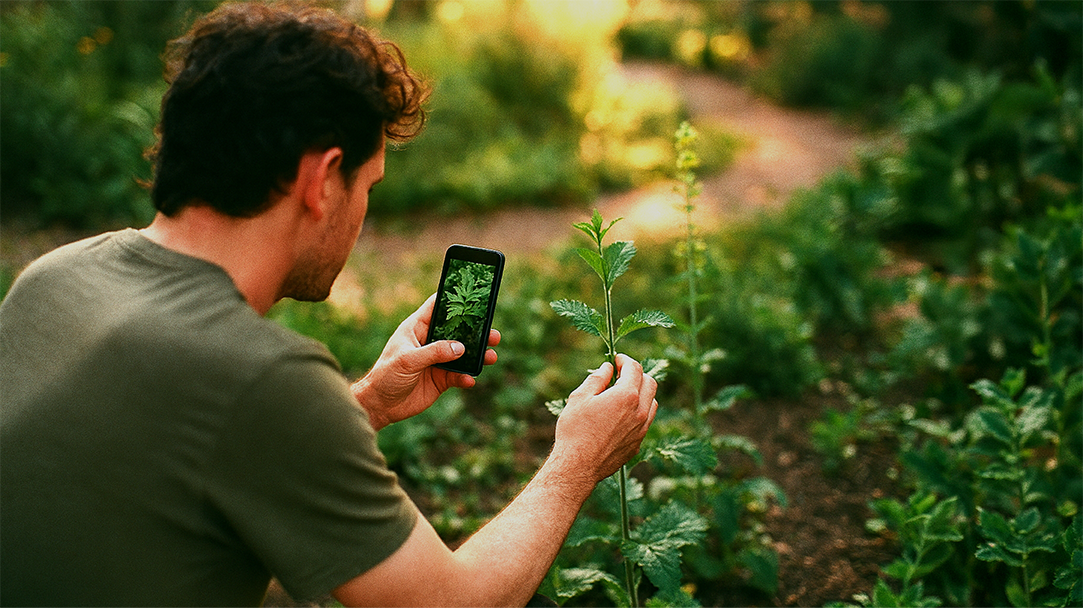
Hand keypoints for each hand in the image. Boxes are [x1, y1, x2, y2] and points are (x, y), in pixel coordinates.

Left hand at [352, 294, 499, 429]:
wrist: (380, 405)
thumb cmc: (386, 375)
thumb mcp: (408, 360)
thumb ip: (434, 352)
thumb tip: (460, 347)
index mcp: (417, 328)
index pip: (437, 307)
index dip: (454, 300)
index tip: (474, 296)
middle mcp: (429, 341)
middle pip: (457, 331)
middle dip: (476, 332)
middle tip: (493, 334)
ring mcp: (437, 360)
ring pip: (463, 354)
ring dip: (478, 355)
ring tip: (491, 356)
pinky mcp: (441, 379)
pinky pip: (459, 375)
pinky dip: (466, 377)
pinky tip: (469, 380)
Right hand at [553, 354, 658, 482]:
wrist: (578, 465)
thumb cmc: (575, 430)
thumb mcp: (580, 397)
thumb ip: (597, 379)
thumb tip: (607, 368)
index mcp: (626, 396)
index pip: (634, 369)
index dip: (625, 360)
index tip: (616, 360)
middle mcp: (639, 411)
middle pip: (650, 383)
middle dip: (637, 374)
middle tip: (621, 374)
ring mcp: (641, 429)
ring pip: (652, 402)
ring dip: (642, 393)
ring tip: (623, 394)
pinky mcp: (638, 443)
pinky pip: (646, 421)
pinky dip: (640, 411)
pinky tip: (623, 414)